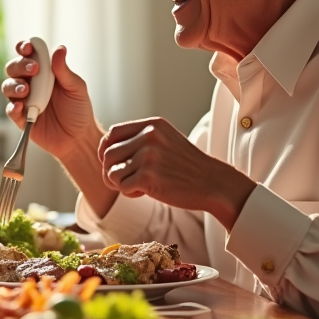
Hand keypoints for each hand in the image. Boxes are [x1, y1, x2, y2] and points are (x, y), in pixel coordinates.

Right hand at [3, 42, 99, 162]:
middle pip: (14, 68)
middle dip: (20, 66)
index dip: (24, 48)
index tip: (28, 47)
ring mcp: (24, 100)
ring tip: (26, 90)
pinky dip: (13, 107)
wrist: (79, 138)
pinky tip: (21, 106)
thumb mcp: (76, 88)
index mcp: (44, 72)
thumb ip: (64, 70)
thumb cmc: (79, 110)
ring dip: (14, 85)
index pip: (28, 55)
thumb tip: (60, 48)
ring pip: (8, 87)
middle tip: (34, 69)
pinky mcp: (21, 118)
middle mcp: (31, 84)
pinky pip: (10, 110)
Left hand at [98, 118, 254, 228]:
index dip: (105, 149)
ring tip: (136, 185)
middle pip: (108, 154)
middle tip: (122, 180)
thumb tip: (105, 148)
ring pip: (112, 172)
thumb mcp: (165, 140)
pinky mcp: (148, 176)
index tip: (109, 162)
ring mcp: (148, 156)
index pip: (113, 133)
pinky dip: (129, 193)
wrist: (213, 183)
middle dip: (110, 170)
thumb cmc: (186, 165)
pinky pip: (122, 187)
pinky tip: (144, 192)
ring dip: (119, 183)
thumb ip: (140, 139)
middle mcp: (148, 137)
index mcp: (152, 125)